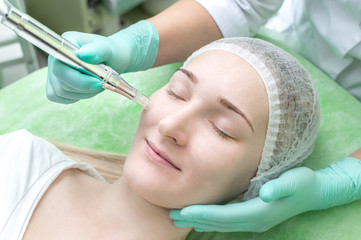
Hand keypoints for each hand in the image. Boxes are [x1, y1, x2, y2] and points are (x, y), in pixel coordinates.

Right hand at [46, 20, 158, 103]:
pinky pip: (63, 98)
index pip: (59, 68)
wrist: (119, 58)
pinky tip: (91, 89)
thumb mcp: (112, 49)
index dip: (77, 79)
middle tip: (101, 82)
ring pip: (63, 93)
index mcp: (64, 45)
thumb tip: (83, 55)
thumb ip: (98, 50)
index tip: (97, 81)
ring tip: (98, 83)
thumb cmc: (117, 51)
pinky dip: (79, 97)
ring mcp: (58, 72)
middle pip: (60, 84)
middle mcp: (57, 58)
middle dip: (84, 88)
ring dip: (83, 93)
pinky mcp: (62, 84)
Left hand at [170, 157, 360, 231]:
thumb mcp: (295, 181)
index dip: (204, 213)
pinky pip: (226, 219)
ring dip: (199, 219)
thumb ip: (281, 187)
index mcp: (260, 212)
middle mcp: (254, 219)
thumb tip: (266, 194)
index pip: (226, 216)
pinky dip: (210, 217)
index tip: (184, 211)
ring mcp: (253, 219)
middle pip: (219, 222)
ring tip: (180, 215)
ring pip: (220, 222)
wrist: (313, 193)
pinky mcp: (252, 215)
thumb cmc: (303, 184)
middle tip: (172, 214)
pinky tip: (200, 212)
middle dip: (195, 219)